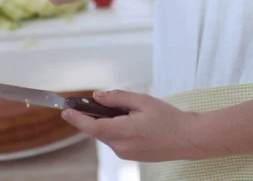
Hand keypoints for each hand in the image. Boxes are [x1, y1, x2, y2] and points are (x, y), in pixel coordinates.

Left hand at [61, 89, 201, 161]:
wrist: (187, 138)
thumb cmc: (168, 118)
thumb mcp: (143, 101)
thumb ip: (118, 98)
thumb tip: (98, 96)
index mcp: (125, 132)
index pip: (93, 127)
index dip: (77, 119)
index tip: (65, 111)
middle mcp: (122, 147)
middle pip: (99, 131)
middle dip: (93, 117)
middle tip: (91, 101)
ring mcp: (127, 154)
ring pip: (107, 136)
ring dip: (106, 123)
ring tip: (120, 109)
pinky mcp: (132, 156)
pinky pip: (116, 141)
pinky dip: (115, 129)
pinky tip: (128, 120)